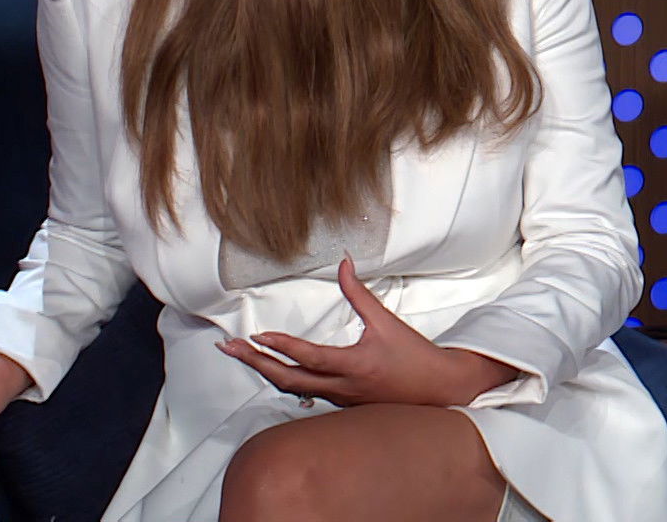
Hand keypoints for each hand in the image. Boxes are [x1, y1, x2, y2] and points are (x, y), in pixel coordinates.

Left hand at [218, 257, 521, 407]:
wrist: (437, 388)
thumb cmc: (414, 355)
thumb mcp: (387, 321)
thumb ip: (359, 294)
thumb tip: (345, 263)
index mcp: (354, 365)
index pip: (309, 357)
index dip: (282, 346)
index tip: (258, 334)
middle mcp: (341, 386)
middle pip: (287, 379)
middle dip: (254, 362)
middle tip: (229, 348)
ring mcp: (339, 398)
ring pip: (292, 387)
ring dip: (264, 370)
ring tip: (243, 354)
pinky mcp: (341, 402)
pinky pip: (304, 391)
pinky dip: (284, 377)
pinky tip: (273, 367)